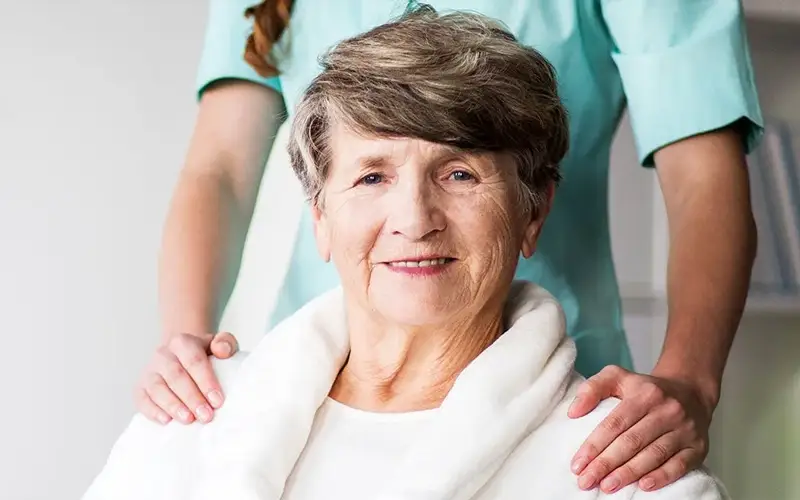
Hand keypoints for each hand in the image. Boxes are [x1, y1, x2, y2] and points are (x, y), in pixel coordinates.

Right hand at [134, 332, 238, 424]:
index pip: (194, 360)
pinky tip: (166, 420)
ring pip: (157, 388)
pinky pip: (142, 399)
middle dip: (192, 398)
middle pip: (176, 376)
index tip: (217, 401)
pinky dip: (152, 411)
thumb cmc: (204, 355)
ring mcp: (149, 371)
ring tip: (188, 419)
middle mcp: (162, 354)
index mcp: (182, 342)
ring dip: (173, 405)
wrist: (181, 357)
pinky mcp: (140, 387)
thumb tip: (222, 349)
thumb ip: (225, 343)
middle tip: (205, 415)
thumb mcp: (219, 344)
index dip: (206, 381)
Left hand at [567, 365, 713, 493]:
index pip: (615, 423)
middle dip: (606, 464)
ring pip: (653, 455)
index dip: (594, 445)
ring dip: (628, 473)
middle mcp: (667, 411)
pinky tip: (644, 486)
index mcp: (645, 394)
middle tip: (586, 480)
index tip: (577, 464)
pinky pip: (680, 465)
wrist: (690, 391)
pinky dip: (662, 477)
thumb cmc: (646, 389)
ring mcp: (685, 430)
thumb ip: (592, 388)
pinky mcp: (698, 447)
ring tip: (607, 486)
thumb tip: (573, 412)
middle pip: (632, 441)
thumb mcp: (617, 376)